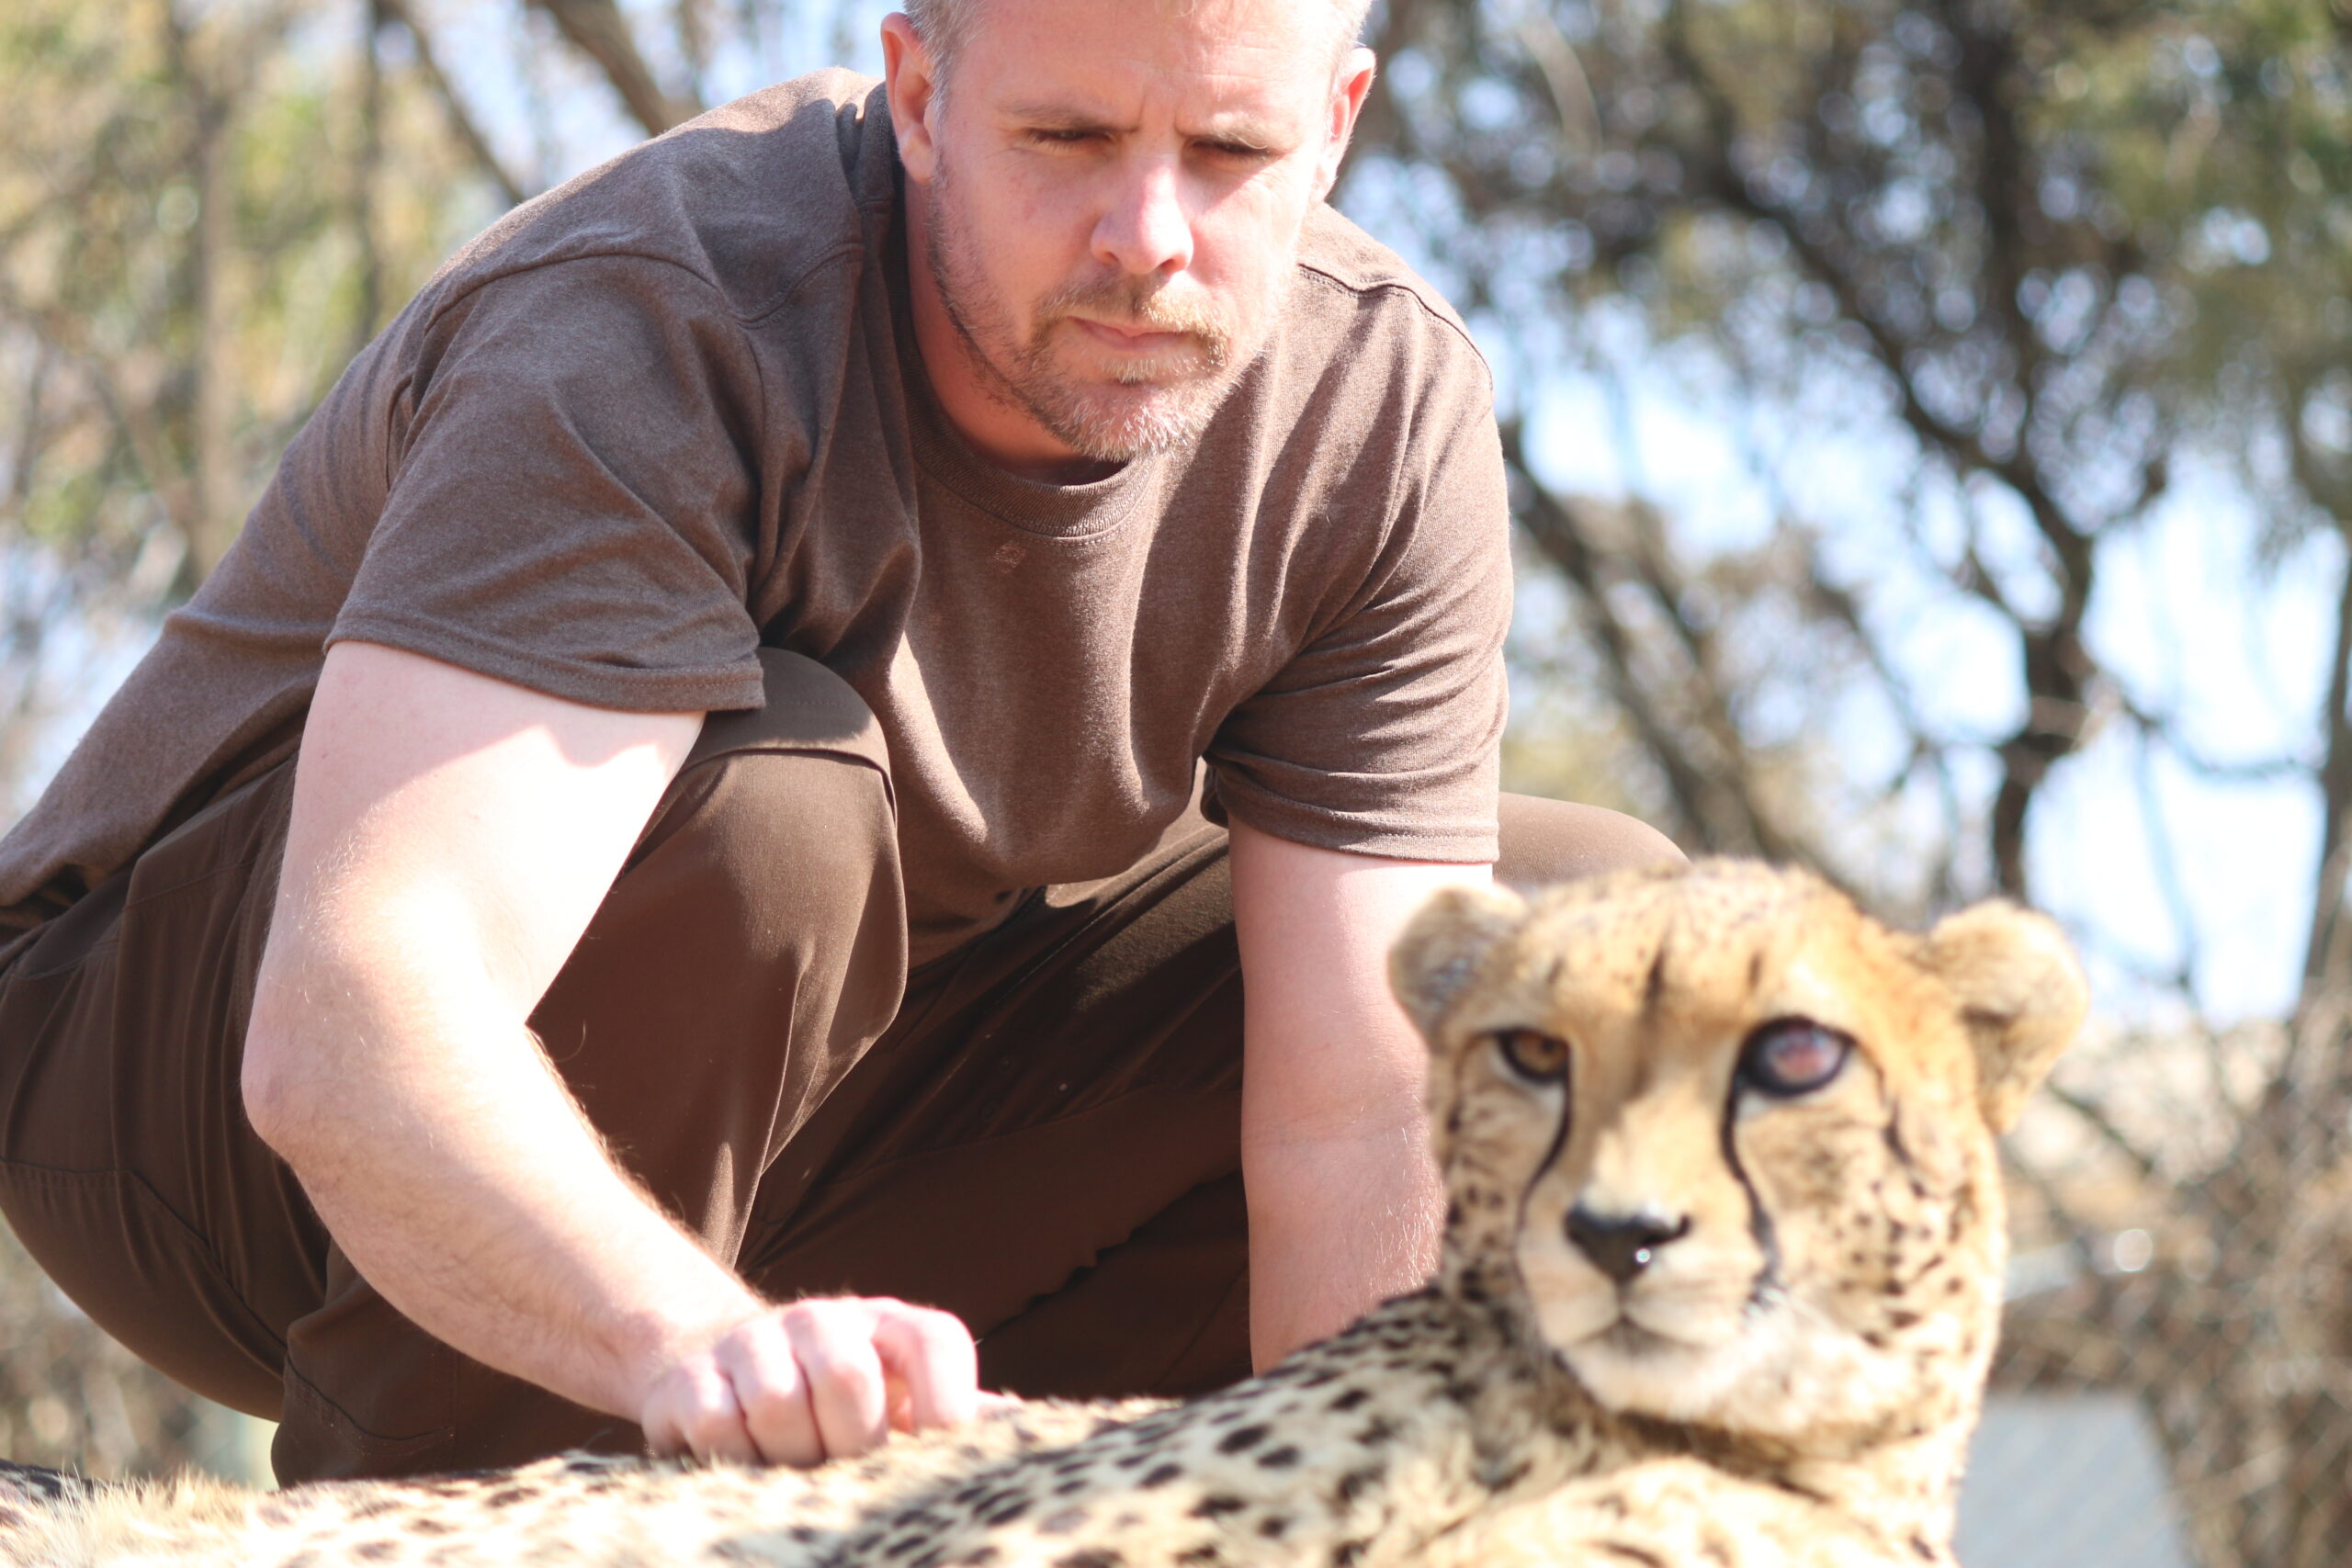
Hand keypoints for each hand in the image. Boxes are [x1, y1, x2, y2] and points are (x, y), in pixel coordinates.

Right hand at [640, 1295, 985, 1466]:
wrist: (733, 1388)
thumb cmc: (848, 1415)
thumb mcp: (909, 1409)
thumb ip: (966, 1422)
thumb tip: (1036, 1436)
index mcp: (893, 1327)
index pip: (936, 1343)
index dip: (944, 1408)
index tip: (929, 1456)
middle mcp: (826, 1319)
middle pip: (846, 1375)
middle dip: (849, 1445)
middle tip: (843, 1472)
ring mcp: (753, 1341)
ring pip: (777, 1403)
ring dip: (788, 1460)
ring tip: (795, 1472)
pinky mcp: (690, 1377)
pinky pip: (716, 1424)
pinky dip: (733, 1461)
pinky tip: (744, 1466)